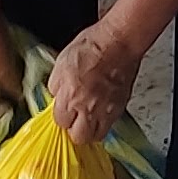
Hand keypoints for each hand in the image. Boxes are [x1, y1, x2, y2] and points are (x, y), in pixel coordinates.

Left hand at [44, 23, 143, 144]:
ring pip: (97, 135)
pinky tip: (101, 110)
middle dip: (74, 131)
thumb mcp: (62, 61)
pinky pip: (111, 123)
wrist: (119, 41)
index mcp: (70, 97)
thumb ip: (56, 85)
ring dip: (90, 130)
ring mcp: (107, 109)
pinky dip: (104, 120)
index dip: (60, 116)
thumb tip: (57, 96)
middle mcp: (89, 108)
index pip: (60, 122)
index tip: (62, 110)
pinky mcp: (121, 106)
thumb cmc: (93, 46)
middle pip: (79, 137)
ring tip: (87, 119)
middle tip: (73, 121)